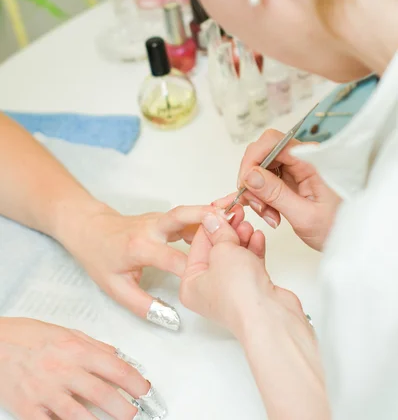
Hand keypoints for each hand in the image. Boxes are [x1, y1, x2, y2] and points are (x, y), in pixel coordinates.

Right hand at [0, 317, 159, 419]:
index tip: (144, 389)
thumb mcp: (65, 332)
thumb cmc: (27, 336)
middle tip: (134, 413)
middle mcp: (63, 370)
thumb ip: (92, 345)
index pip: (115, 368)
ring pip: (79, 414)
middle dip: (124, 408)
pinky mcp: (28, 409)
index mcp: (75, 350)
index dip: (135, 381)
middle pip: (102, 393)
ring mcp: (45, 392)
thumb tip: (114, 356)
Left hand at [56, 203, 244, 327]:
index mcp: (139, 247)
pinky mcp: (165, 217)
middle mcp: (151, 228)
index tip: (214, 276)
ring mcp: (159, 219)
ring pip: (188, 212)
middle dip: (206, 216)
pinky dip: (207, 215)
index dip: (194, 267)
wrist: (89, 230)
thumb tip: (171, 319)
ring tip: (238, 215)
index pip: (172, 258)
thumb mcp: (115, 288)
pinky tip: (225, 217)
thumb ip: (144, 305)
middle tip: (231, 218)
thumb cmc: (101, 257)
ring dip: (212, 213)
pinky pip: (188, 216)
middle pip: (181, 216)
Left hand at [180, 208, 301, 335]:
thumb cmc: (239, 295)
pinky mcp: (252, 290)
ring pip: (234, 256)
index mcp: (191, 284)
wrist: (270, 317)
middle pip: (215, 250)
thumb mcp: (222, 251)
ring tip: (247, 224)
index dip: (209, 224)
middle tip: (235, 213)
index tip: (219, 209)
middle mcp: (209, 290)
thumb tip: (214, 219)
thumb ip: (219, 231)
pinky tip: (257, 237)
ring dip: (241, 238)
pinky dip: (253, 249)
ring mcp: (231, 290)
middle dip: (227, 230)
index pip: (197, 246)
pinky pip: (249, 263)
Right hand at [221, 129, 340, 250]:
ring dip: (257, 191)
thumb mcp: (305, 216)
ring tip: (269, 215)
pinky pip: (267, 179)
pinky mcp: (292, 178)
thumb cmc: (337, 227)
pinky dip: (262, 196)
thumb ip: (276, 194)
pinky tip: (271, 213)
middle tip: (257, 206)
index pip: (272, 141)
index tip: (245, 183)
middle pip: (263, 153)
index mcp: (311, 159)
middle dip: (252, 178)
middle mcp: (303, 158)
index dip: (253, 159)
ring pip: (262, 167)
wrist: (352, 239)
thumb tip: (249, 175)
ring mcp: (297, 168)